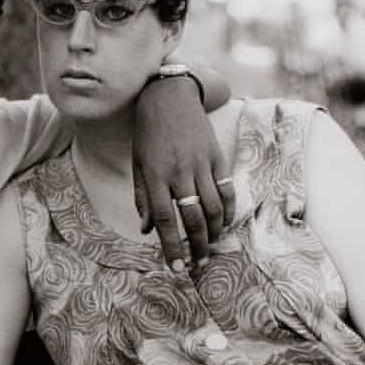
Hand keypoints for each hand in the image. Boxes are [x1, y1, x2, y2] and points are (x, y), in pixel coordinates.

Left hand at [132, 77, 234, 268]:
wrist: (169, 97)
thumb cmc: (148, 134)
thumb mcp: (137, 164)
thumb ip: (143, 198)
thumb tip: (146, 231)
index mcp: (155, 175)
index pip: (164, 219)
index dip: (171, 246)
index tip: (175, 267)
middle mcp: (179, 172)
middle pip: (193, 218)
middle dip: (196, 247)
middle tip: (198, 265)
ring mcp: (201, 164)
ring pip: (213, 207)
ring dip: (213, 233)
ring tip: (210, 247)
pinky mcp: (216, 156)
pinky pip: (226, 189)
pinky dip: (228, 210)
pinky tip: (223, 224)